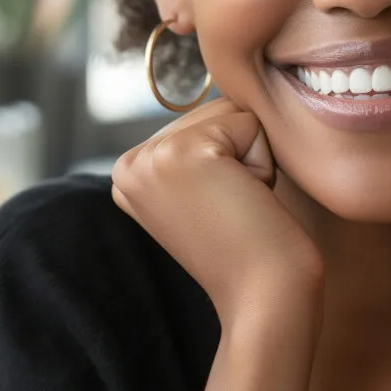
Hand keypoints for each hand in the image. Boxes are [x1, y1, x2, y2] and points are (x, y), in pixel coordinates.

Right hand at [111, 98, 323, 326]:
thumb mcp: (204, 190)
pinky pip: (250, 123)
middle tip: (233, 210)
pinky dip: (263, 162)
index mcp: (128, 171)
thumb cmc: (249, 248)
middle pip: (215, 111)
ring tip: (238, 206)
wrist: (262, 298)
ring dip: (253, 158)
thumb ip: (197, 147)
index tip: (218, 211)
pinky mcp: (185, 153)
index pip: (200, 123)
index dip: (229, 163)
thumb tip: (222, 92)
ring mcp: (152, 156)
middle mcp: (128, 163)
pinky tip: (246, 201)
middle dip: (241, 156)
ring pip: (233, 113)